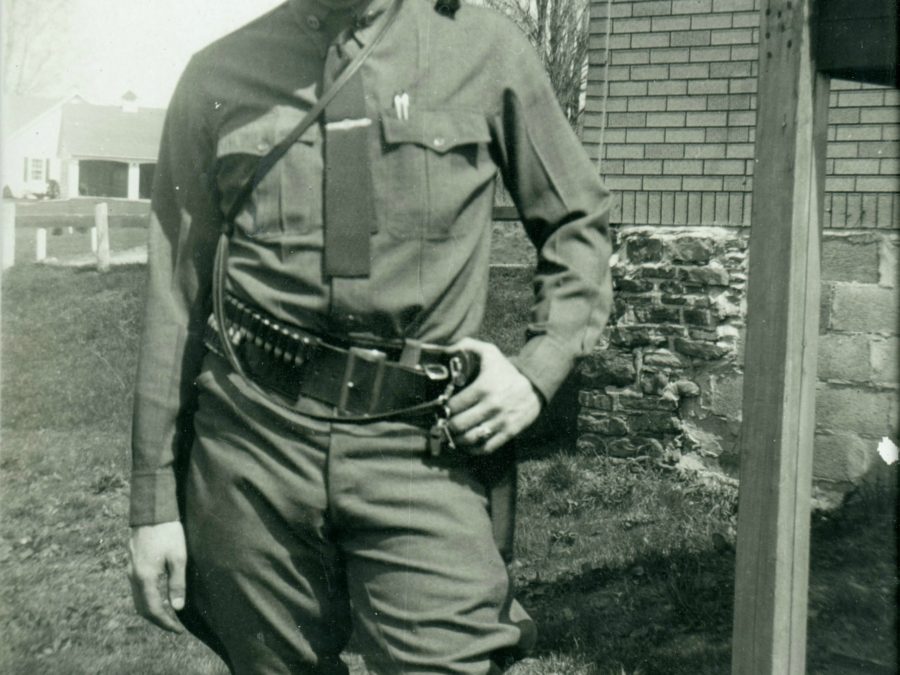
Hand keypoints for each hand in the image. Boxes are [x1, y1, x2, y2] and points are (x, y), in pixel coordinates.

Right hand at [128, 521, 186, 632]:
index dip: (166, 622)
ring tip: (168, 614)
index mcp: (145, 578)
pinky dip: (147, 598)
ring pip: (138, 599)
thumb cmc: (168, 533)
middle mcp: (133, 577)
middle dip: (158, 620)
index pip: (153, 610)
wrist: (152, 512)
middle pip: (142, 608)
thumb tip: (177, 607)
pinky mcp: (132, 563)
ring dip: (152, 610)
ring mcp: (130, 570)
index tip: (179, 630)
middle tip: (174, 626)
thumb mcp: (178, 558)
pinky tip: (158, 596)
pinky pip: (137, 588)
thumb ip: (177, 583)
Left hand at [445, 338, 542, 454]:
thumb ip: (468, 345)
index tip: (440, 410)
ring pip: (470, 438)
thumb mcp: (490, 352)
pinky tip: (465, 445)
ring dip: (456, 440)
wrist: (536, 385)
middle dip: (446, 427)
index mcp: (484, 387)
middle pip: (459, 424)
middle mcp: (492, 406)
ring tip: (450, 436)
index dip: (443, 410)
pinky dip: (472, 450)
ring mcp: (501, 421)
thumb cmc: (507, 370)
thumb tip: (447, 350)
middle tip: (440, 425)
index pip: (454, 405)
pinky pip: (486, 448)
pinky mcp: (509, 432)